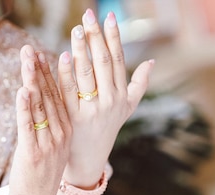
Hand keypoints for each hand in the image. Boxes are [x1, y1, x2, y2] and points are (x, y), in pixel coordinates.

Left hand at [8, 45, 72, 194]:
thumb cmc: (40, 173)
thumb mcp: (50, 145)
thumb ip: (46, 123)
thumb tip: (38, 99)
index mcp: (66, 130)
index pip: (56, 96)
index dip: (47, 74)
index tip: (39, 53)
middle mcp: (60, 134)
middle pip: (48, 97)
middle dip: (38, 71)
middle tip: (30, 49)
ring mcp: (48, 144)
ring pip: (39, 107)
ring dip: (31, 81)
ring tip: (26, 60)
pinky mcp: (33, 153)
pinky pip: (28, 126)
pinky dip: (25, 108)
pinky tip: (23, 91)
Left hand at [55, 8, 153, 187]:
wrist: (89, 158)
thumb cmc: (107, 129)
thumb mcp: (127, 109)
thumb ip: (139, 85)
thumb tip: (151, 62)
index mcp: (121, 95)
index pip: (117, 60)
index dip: (113, 37)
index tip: (108, 17)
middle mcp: (109, 101)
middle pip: (101, 62)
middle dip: (95, 37)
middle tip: (87, 17)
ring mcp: (91, 110)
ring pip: (85, 73)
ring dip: (80, 49)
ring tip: (76, 30)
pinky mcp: (72, 117)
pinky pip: (68, 91)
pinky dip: (66, 72)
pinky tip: (63, 56)